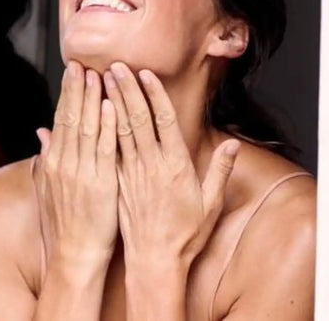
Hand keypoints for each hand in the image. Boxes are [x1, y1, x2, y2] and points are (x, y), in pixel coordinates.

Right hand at [32, 61, 118, 268]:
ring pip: (86, 128)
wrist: (74, 254)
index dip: (67, 94)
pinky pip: (104, 149)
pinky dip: (106, 126)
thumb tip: (42, 132)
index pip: (60, 119)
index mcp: (53, 162)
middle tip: (81, 63)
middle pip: (71, 118)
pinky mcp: (101, 182)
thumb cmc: (65, 221)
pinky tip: (110, 106)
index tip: (72, 71)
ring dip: (91, 99)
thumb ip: (47, 157)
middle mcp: (64, 163)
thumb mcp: (49, 188)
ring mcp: (82, 172)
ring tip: (96, 74)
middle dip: (76, 89)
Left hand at [103, 62, 238, 267]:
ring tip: (102, 80)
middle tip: (115, 66)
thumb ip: (221, 171)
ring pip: (119, 130)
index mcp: (176, 166)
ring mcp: (131, 173)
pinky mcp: (117, 183)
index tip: (144, 73)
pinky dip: (102, 129)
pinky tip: (95, 114)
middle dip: (126, 90)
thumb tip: (234, 145)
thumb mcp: (211, 204)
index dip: (153, 94)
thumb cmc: (185, 235)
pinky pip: (108, 150)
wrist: (155, 262)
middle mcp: (151, 165)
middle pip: (137, 119)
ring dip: (111, 103)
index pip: (163, 120)